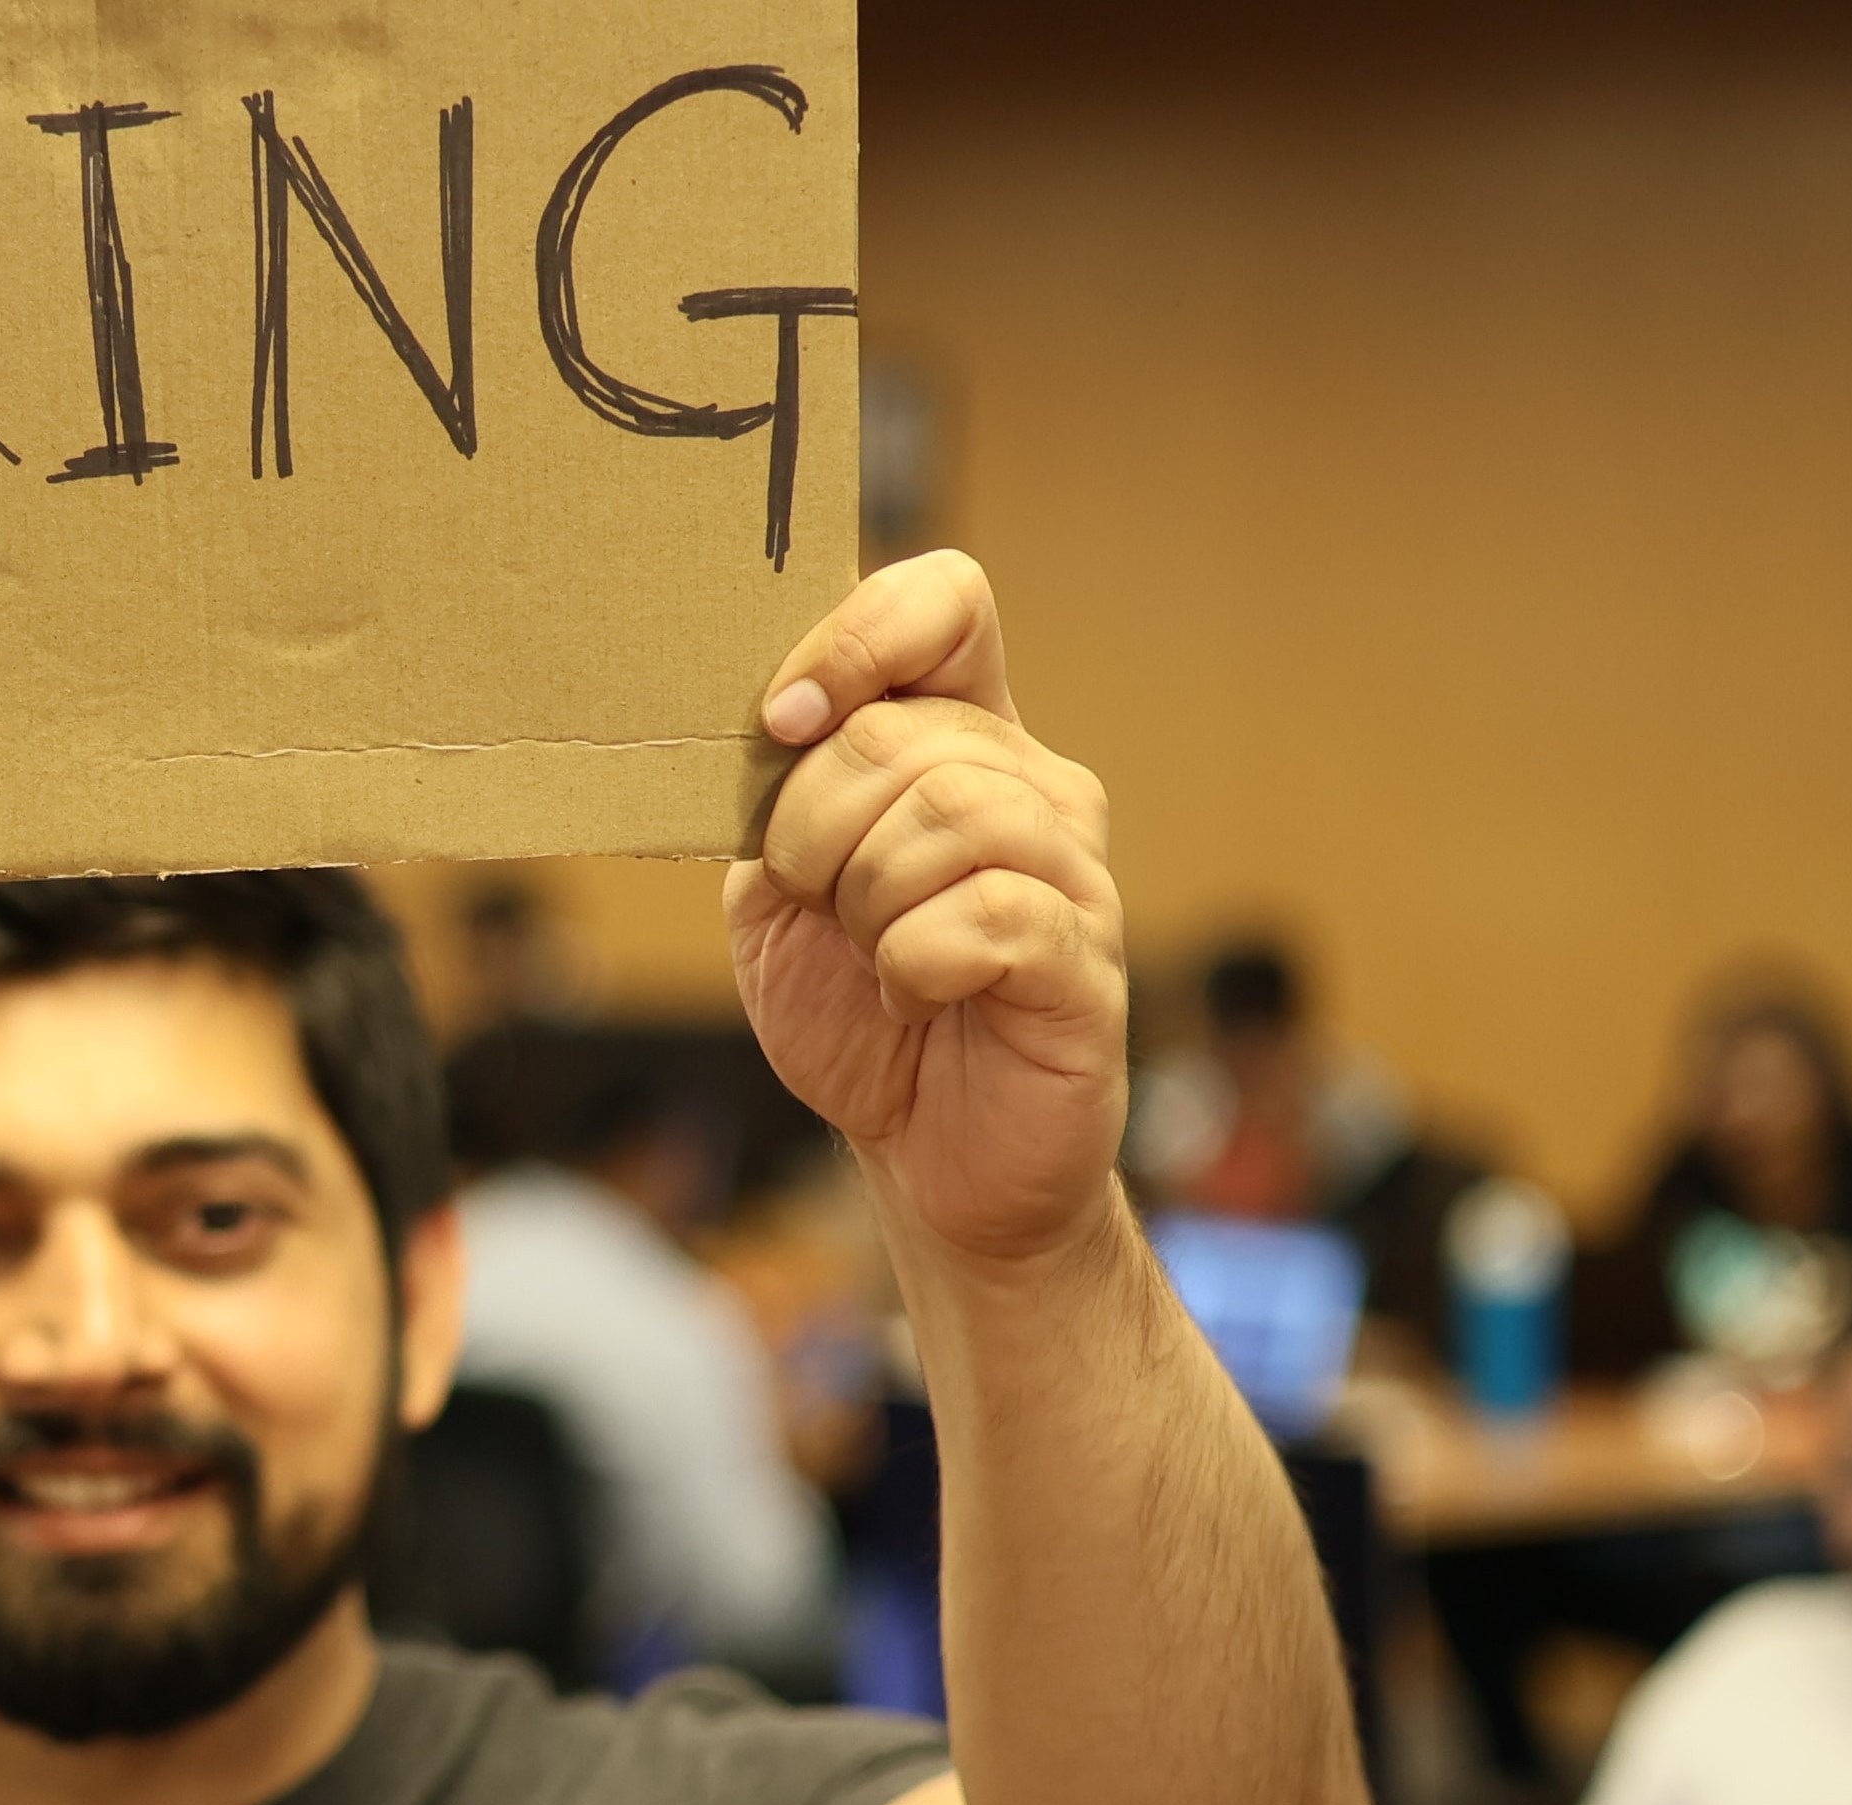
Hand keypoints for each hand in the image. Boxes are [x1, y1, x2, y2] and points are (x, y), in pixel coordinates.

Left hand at [724, 552, 1130, 1271]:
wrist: (930, 1155)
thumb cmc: (860, 1010)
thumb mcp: (779, 890)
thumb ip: (774, 799)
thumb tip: (768, 723)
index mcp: (964, 739)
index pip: (945, 601)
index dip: (856, 640)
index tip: (781, 721)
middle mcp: (1035, 786)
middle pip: (905, 735)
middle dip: (812, 828)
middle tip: (816, 902)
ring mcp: (1073, 870)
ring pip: (947, 816)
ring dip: (864, 899)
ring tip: (872, 953)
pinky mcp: (1083, 960)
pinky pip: (981, 917)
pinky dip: (912, 964)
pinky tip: (915, 996)